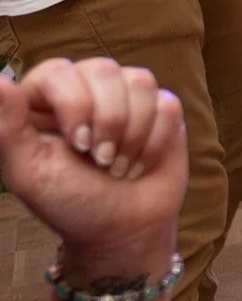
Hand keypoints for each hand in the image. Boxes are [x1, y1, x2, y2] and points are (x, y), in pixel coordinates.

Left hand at [0, 58, 187, 261]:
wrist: (122, 230)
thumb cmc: (70, 203)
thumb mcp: (29, 171)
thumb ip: (8, 126)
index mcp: (46, 101)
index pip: (58, 71)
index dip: (73, 103)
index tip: (77, 145)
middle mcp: (87, 90)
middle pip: (103, 70)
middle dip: (107, 121)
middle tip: (99, 159)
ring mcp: (127, 97)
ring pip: (139, 82)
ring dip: (132, 135)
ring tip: (118, 164)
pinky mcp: (163, 109)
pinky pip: (167, 105)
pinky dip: (154, 143)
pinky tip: (141, 162)